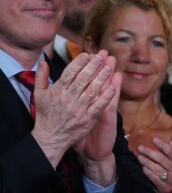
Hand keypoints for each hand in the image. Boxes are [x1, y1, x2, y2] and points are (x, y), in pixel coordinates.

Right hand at [31, 52, 118, 167]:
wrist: (50, 138)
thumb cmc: (45, 115)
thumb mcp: (38, 95)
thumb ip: (41, 77)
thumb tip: (43, 62)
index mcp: (57, 91)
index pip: (70, 73)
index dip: (79, 62)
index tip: (88, 54)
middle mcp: (68, 99)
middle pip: (83, 79)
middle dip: (94, 66)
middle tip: (102, 55)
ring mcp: (79, 109)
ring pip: (92, 90)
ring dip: (102, 78)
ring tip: (109, 67)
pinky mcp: (87, 119)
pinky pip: (98, 106)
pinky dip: (105, 97)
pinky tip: (113, 88)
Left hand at [137, 136, 171, 192]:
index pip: (171, 151)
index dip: (162, 144)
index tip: (153, 139)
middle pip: (162, 159)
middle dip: (150, 152)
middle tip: (140, 147)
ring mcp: (170, 179)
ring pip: (157, 168)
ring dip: (147, 162)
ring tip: (139, 157)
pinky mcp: (164, 187)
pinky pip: (154, 178)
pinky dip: (148, 172)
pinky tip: (142, 168)